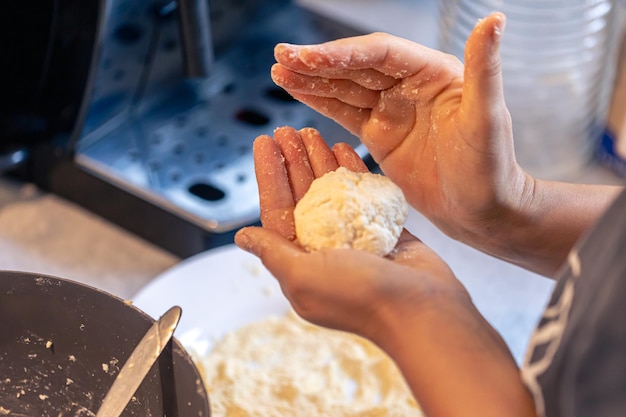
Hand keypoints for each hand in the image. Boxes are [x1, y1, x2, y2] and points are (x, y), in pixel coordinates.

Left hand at [235, 127, 535, 416]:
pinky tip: (343, 148)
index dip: (268, 174)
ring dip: (320, 161)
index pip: (276, 209)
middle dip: (293, 162)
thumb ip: (272, 252)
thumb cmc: (358, 297)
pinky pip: (362, 194)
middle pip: (302, 195)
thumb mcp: (302, 276)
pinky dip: (352, 171)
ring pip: (331, 191)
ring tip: (311, 132)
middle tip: (287, 130)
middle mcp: (323, 248)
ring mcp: (353, 238)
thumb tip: (242, 236)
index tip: (263, 142)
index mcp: (299, 260)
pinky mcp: (381, 230)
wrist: (421, 309)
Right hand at [270, 13, 531, 248]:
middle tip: (282, 56)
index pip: (380, 54)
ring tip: (279, 70)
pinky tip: (296, 91)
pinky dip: (320, 101)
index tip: (309, 57)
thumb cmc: (492, 168)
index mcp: (433, 73)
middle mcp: (409, 85)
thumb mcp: (488, 119)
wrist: (483, 210)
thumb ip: (485, 70)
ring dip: (312, 78)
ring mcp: (392, 109)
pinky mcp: (380, 134)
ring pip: (346, 87)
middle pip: (356, 66)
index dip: (343, 54)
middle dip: (318, 62)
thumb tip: (495, 20)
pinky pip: (345, 113)